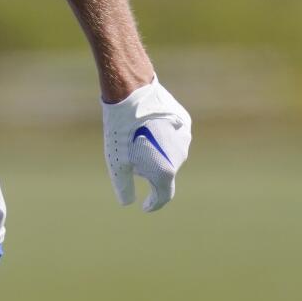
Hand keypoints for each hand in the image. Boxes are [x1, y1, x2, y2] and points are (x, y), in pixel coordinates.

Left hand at [101, 77, 191, 211]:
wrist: (133, 94)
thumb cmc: (121, 130)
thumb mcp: (116, 162)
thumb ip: (123, 186)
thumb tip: (126, 202)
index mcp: (165, 171)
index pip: (163, 195)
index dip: (154, 203)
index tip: (145, 206)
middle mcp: (180, 157)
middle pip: (163, 170)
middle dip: (148, 168)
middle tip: (128, 153)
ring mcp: (184, 138)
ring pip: (169, 151)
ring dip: (156, 150)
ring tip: (136, 134)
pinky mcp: (184, 122)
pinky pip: (173, 134)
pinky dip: (161, 134)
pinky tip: (146, 123)